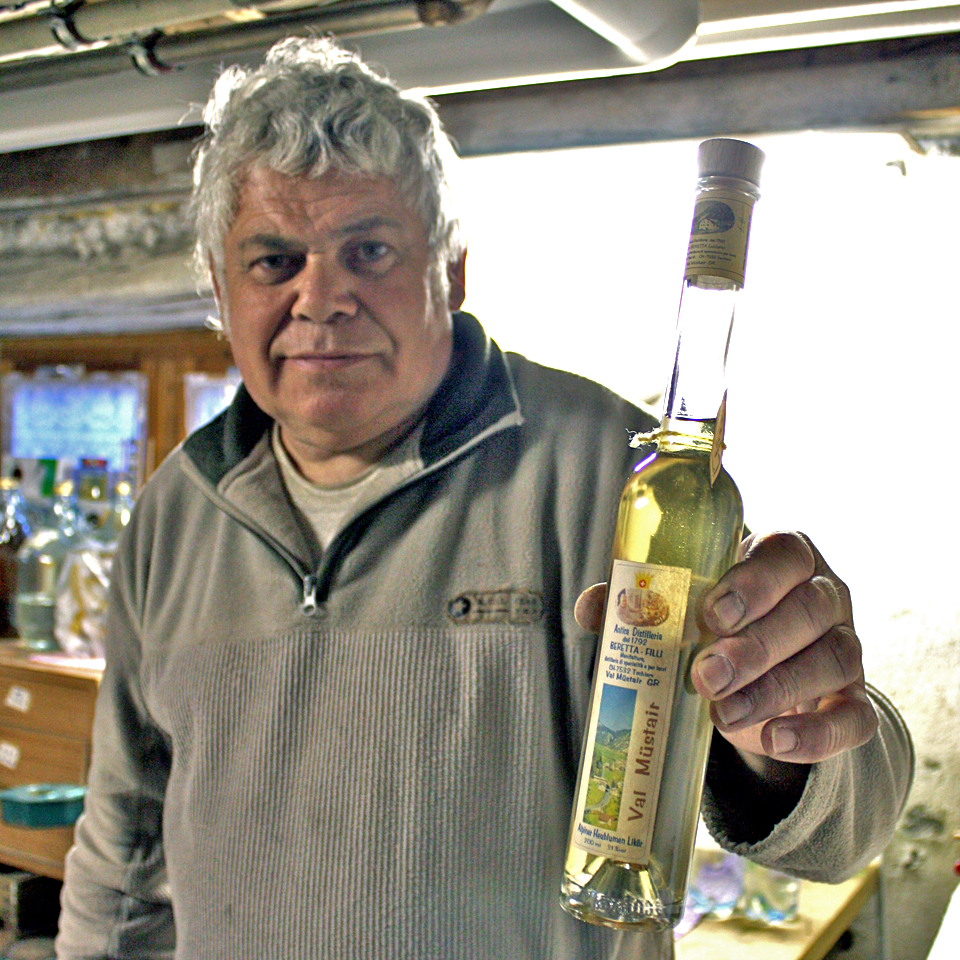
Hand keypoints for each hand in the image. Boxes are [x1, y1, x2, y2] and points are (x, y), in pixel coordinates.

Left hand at [574, 532, 877, 765]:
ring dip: (776, 690)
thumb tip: (591, 608)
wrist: (759, 670)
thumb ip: (641, 603)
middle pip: (808, 609)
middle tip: (704, 676)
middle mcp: (825, 594)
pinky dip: (816, 735)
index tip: (711, 614)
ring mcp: (846, 646)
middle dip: (754, 646)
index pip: (784, 555)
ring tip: (722, 715)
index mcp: (784, 558)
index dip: (753, 582)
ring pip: (832, 660)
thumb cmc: (715, 621)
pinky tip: (774, 741)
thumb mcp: (683, 604)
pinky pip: (854, 717)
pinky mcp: (853, 699)